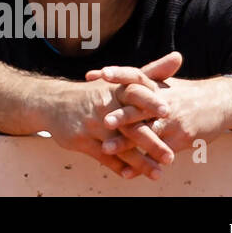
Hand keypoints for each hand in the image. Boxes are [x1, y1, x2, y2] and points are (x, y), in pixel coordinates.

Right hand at [46, 79, 171, 180]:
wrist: (52, 103)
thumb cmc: (94, 93)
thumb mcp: (120, 80)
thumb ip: (152, 71)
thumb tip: (178, 57)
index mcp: (115, 90)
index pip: (134, 93)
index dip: (150, 102)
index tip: (168, 111)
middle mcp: (103, 106)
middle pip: (129, 125)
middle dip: (150, 142)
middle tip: (170, 156)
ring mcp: (91, 125)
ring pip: (119, 146)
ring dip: (139, 161)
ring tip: (158, 173)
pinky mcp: (81, 141)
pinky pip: (103, 157)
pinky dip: (118, 167)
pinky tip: (131, 175)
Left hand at [92, 52, 231, 155]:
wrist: (221, 103)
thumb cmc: (183, 92)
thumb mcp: (160, 81)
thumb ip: (128, 79)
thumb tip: (92, 74)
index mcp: (157, 85)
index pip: (136, 75)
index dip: (119, 74)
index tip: (99, 74)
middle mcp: (164, 102)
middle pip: (140, 107)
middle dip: (121, 115)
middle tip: (102, 121)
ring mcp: (173, 122)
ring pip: (147, 133)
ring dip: (126, 142)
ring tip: (107, 149)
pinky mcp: (180, 140)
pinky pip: (159, 153)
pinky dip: (142, 163)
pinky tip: (127, 171)